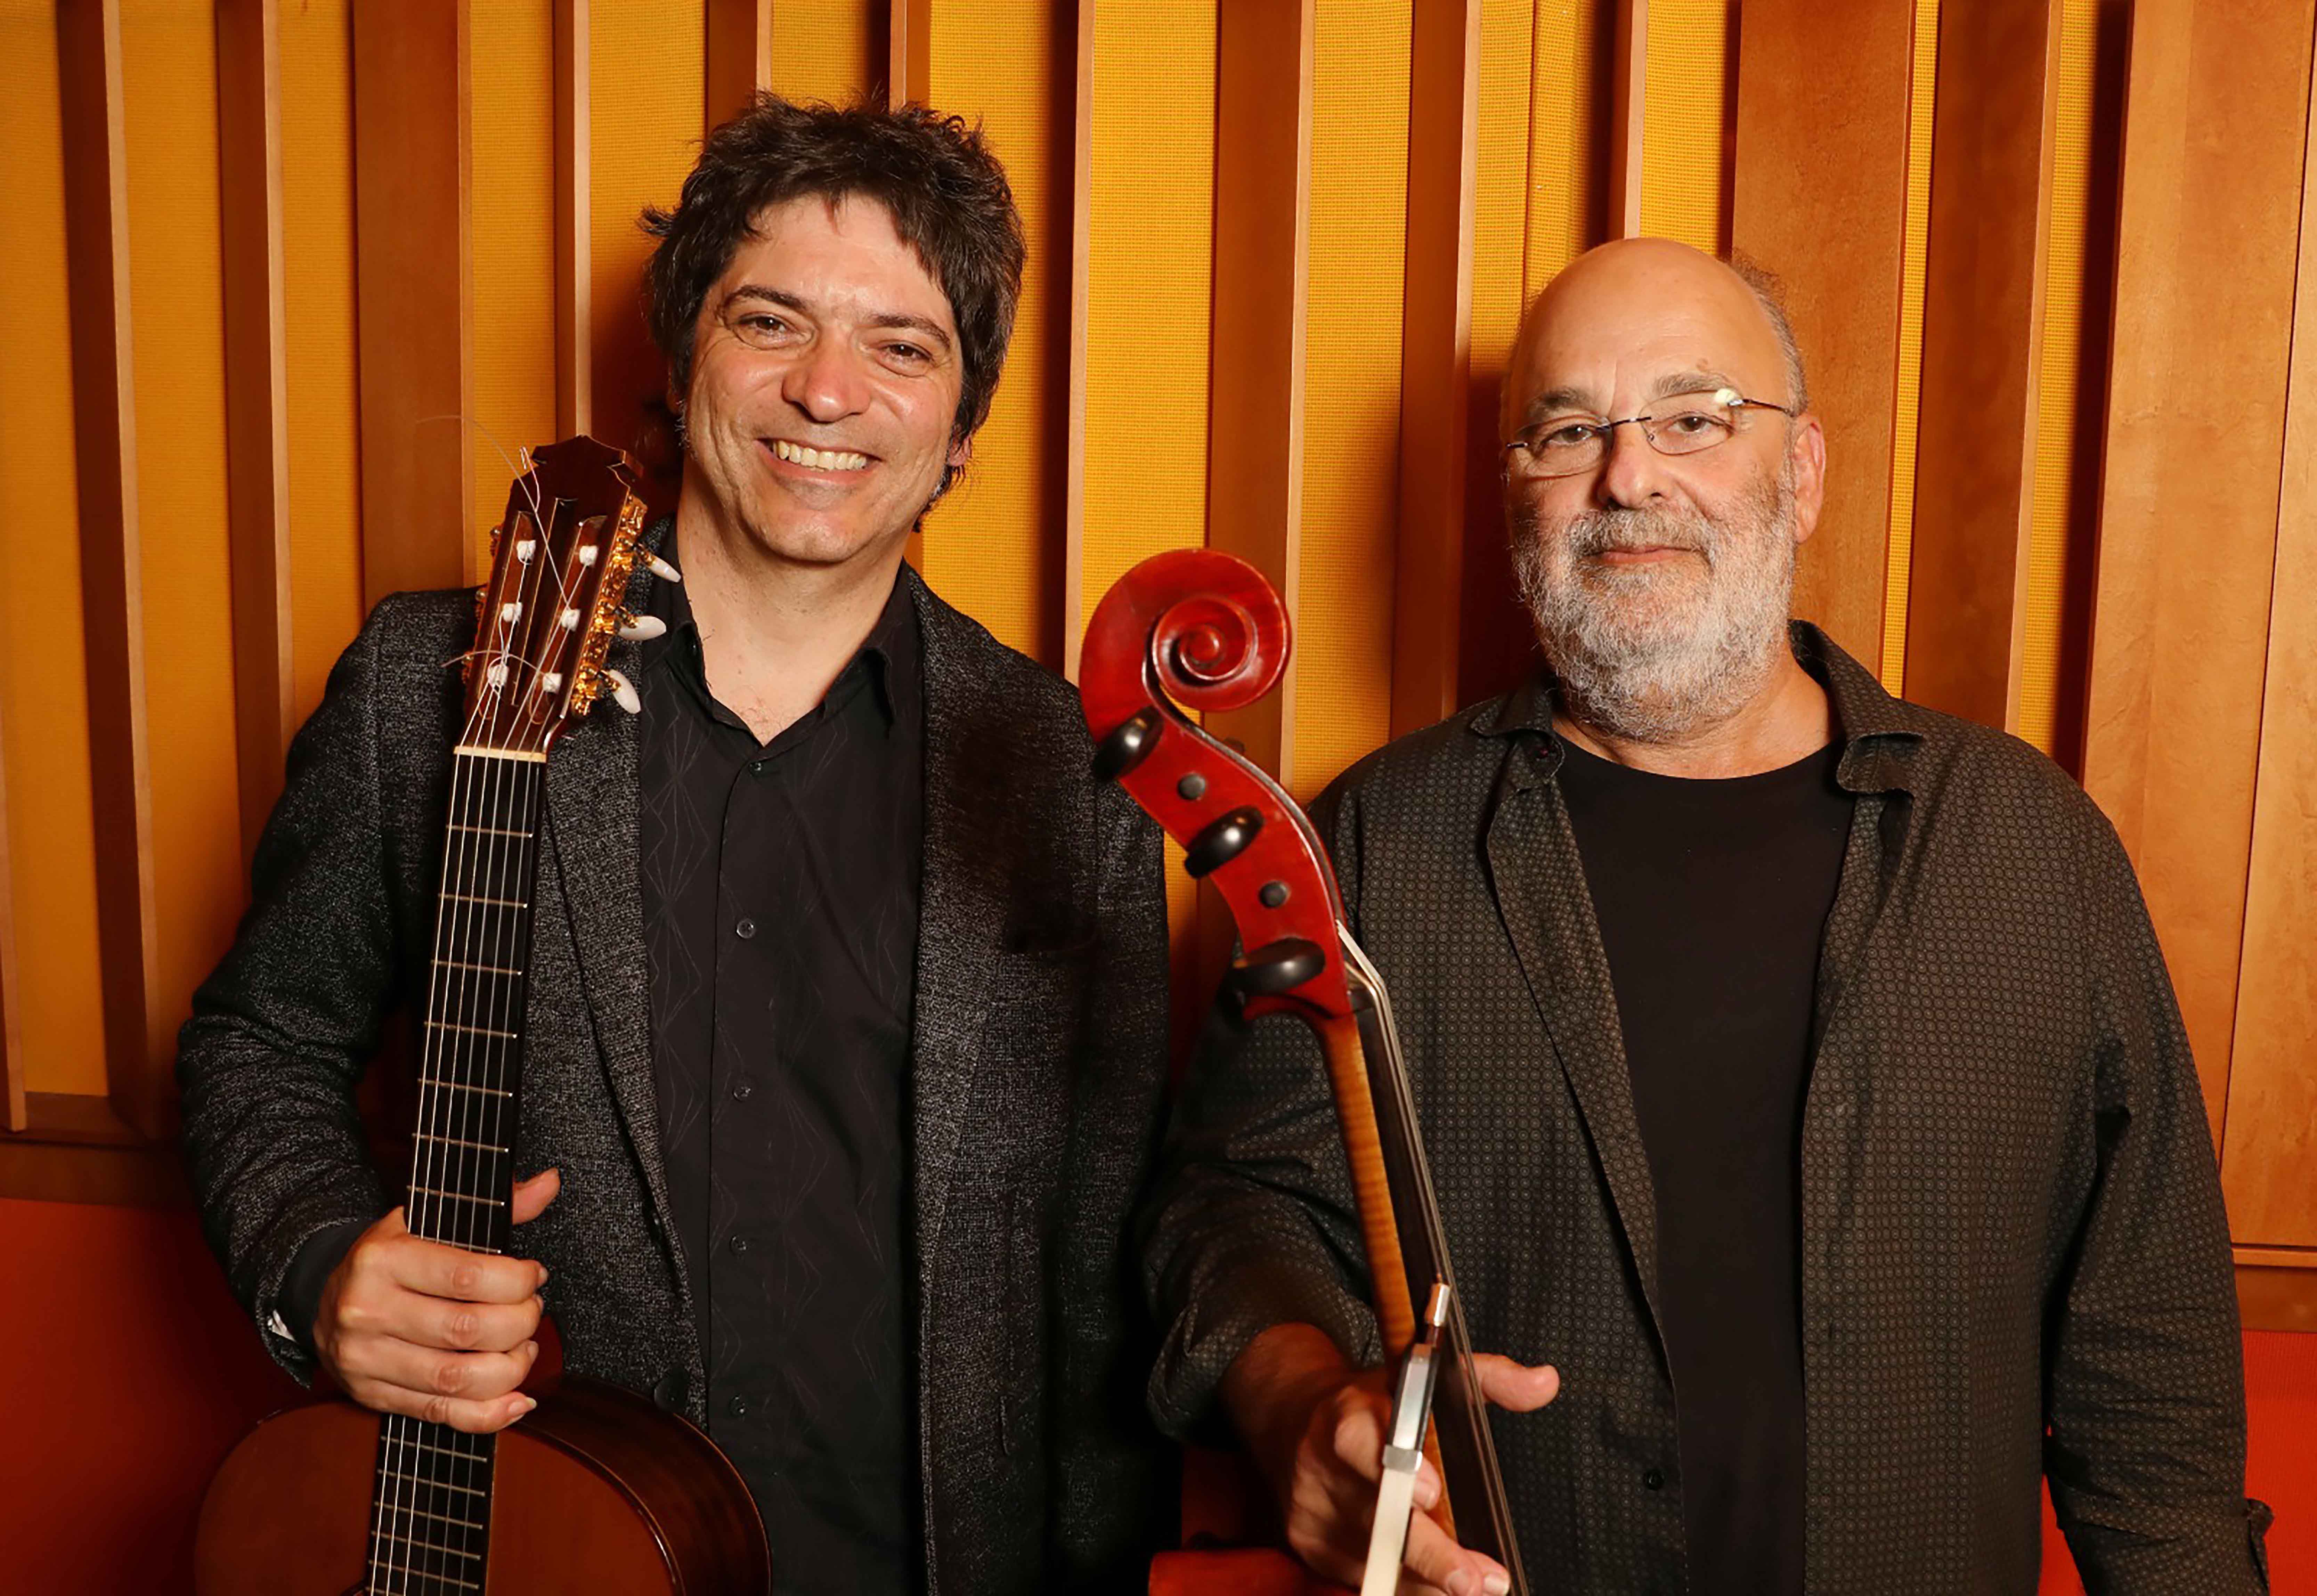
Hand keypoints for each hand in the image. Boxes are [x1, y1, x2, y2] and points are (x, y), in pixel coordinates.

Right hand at [312, 1168, 560, 1432]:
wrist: (324, 1298)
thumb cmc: (393, 1257)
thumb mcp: (429, 1221)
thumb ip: (497, 1207)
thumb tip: (550, 1182)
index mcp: (382, 1259)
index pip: (467, 1277)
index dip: (518, 1281)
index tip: (534, 1277)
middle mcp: (368, 1311)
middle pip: (468, 1330)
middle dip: (520, 1323)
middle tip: (532, 1311)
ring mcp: (366, 1359)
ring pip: (457, 1379)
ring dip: (510, 1369)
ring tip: (524, 1348)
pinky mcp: (372, 1396)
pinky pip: (440, 1414)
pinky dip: (488, 1415)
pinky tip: (517, 1399)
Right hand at [1222, 1323, 1558, 1595]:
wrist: (1291, 1417)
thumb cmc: (1373, 1402)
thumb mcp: (1424, 1375)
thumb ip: (1488, 1377)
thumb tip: (1545, 1383)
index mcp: (1350, 1412)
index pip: (1363, 1439)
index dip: (1397, 1465)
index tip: (1432, 1493)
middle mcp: (1323, 1460)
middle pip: (1376, 1514)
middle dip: (1430, 1553)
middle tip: (1475, 1579)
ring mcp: (1312, 1505)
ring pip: (1372, 1555)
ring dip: (1427, 1578)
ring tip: (1473, 1584)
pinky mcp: (1307, 1540)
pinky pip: (1358, 1574)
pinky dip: (1401, 1583)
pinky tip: (1434, 1586)